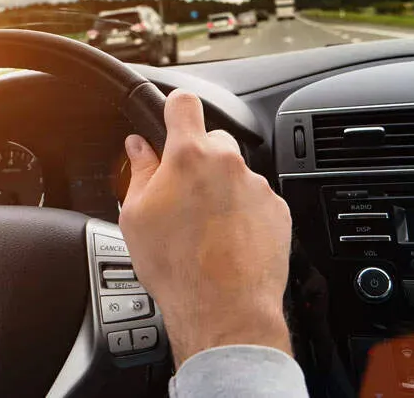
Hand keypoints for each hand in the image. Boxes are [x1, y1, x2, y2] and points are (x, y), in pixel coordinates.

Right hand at [118, 90, 292, 365]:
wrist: (223, 309)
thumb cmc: (176, 267)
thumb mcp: (136, 216)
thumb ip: (138, 172)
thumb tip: (138, 148)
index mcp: (189, 156)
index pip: (184, 103)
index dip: (174, 108)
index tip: (171, 117)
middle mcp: (228, 163)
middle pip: (212, 141)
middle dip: (196, 159)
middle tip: (180, 194)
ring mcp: (257, 186)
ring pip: (234, 173)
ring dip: (221, 189)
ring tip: (204, 228)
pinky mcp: (277, 211)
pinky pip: (255, 199)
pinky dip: (242, 212)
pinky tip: (226, 240)